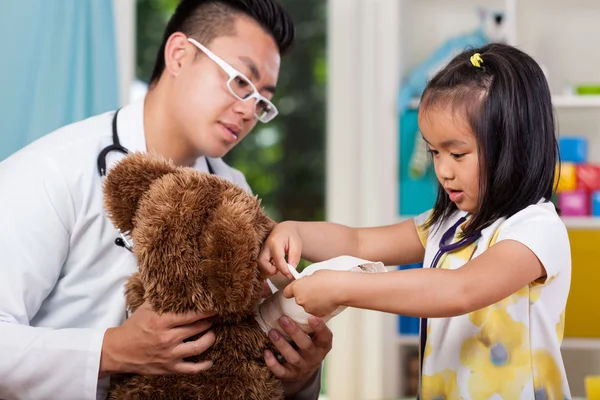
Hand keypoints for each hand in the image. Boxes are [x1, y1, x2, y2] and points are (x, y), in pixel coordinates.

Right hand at [99, 301, 215, 376]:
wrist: (119, 350)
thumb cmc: (134, 326)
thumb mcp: (146, 308)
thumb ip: (161, 298)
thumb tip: (175, 284)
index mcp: (161, 322)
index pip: (191, 314)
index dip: (206, 310)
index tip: (215, 307)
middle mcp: (167, 338)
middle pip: (198, 328)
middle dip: (209, 322)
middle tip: (214, 318)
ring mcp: (169, 354)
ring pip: (199, 347)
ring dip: (210, 339)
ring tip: (212, 333)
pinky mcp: (169, 368)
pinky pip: (191, 369)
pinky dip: (203, 366)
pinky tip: (210, 361)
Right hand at [258, 221, 301, 279]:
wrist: (283, 231)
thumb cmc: (290, 237)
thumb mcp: (296, 244)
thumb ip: (295, 256)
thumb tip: (292, 269)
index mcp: (275, 242)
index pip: (277, 258)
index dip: (283, 269)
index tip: (290, 275)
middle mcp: (265, 247)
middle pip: (261, 262)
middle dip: (270, 271)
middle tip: (279, 271)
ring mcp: (261, 251)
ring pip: (259, 266)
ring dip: (268, 271)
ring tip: (278, 268)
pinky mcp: (260, 255)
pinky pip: (260, 266)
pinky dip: (267, 270)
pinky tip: (274, 267)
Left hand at [264, 316, 331, 396]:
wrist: (305, 370)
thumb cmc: (309, 344)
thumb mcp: (314, 335)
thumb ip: (308, 321)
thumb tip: (296, 296)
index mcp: (322, 345)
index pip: (325, 337)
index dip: (320, 328)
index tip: (311, 317)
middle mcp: (314, 357)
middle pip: (306, 346)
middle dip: (294, 332)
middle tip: (283, 319)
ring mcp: (302, 367)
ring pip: (293, 358)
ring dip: (282, 345)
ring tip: (271, 332)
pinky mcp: (290, 375)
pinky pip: (281, 371)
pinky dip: (273, 363)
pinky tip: (266, 352)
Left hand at [283, 270, 340, 316]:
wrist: (341, 288)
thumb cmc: (329, 279)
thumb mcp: (314, 274)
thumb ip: (306, 281)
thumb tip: (307, 283)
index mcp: (297, 287)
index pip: (287, 292)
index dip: (292, 291)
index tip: (296, 290)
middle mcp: (300, 299)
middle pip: (299, 299)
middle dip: (305, 295)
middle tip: (316, 289)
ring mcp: (308, 308)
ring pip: (308, 305)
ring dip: (313, 302)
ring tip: (324, 295)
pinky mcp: (317, 314)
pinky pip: (316, 311)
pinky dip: (320, 307)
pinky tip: (327, 301)